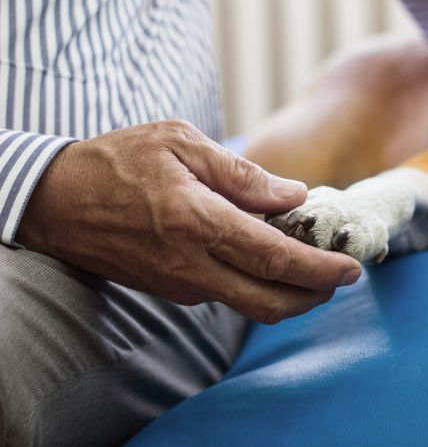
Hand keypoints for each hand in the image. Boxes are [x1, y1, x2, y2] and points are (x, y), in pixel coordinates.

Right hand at [16, 121, 362, 323]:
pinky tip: (268, 257)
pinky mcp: (171, 290)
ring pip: (250, 303)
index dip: (320, 269)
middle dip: (315, 294)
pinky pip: (226, 294)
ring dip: (289, 292)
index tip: (351, 268)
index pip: (276, 259)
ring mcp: (180, 284)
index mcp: (198, 223)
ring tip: (312, 263)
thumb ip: (241, 173)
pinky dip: (258, 284)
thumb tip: (294, 194)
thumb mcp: (179, 143)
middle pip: (271, 300)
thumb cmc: (117, 161)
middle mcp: (192, 265)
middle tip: (342, 276)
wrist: (55, 202)